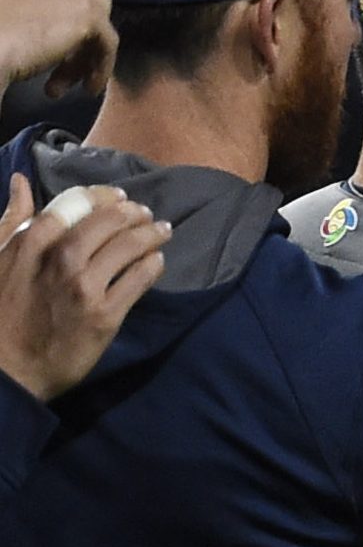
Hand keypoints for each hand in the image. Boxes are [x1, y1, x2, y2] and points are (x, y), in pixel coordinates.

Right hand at [0, 0, 128, 90]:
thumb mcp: (16, 8)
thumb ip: (44, 5)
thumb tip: (76, 29)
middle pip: (93, 6)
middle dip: (82, 43)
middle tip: (65, 73)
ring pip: (100, 30)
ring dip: (83, 61)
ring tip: (66, 85)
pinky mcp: (89, 14)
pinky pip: (107, 47)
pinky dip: (98, 69)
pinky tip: (86, 87)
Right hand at [0, 176, 169, 398]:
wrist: (9, 365)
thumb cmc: (3, 308)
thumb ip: (13, 218)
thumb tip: (20, 181)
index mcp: (32, 240)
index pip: (78, 202)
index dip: (106, 196)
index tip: (121, 198)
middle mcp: (60, 258)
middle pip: (109, 220)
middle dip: (134, 213)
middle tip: (147, 215)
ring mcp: (84, 286)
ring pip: (129, 246)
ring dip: (151, 234)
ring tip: (162, 232)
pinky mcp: (104, 314)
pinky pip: (139, 279)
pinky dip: (153, 265)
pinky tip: (157, 261)